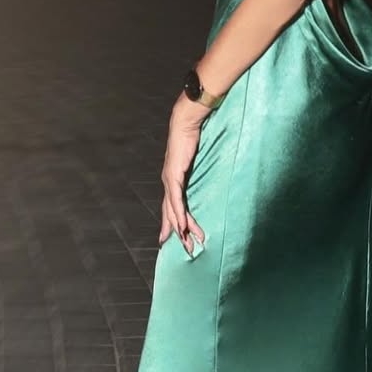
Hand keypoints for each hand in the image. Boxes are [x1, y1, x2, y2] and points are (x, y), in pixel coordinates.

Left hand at [159, 97, 206, 254]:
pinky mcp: (174, 176)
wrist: (186, 122)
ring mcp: (169, 180)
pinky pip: (176, 200)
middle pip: (170, 213)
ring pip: (174, 210)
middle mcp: (168, 182)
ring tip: (188, 242)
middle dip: (176, 232)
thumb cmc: (191, 138)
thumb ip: (197, 171)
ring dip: (182, 228)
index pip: (171, 207)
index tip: (170, 238)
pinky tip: (183, 226)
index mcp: (172, 180)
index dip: (170, 223)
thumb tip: (203, 175)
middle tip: (183, 249)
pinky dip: (179, 214)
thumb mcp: (194, 160)